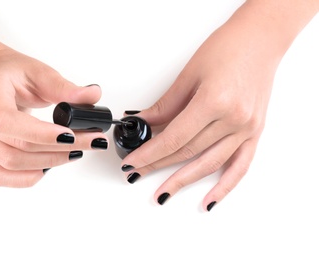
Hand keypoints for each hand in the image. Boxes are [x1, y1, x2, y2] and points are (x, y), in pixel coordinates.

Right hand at [0, 48, 107, 186]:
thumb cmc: (12, 73)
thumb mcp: (40, 72)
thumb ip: (65, 87)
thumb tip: (92, 95)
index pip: (7, 121)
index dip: (40, 134)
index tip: (70, 135)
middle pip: (17, 147)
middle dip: (59, 149)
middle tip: (90, 142)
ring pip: (11, 164)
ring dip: (48, 163)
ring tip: (75, 152)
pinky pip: (1, 176)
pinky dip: (26, 178)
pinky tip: (48, 168)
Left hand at [120, 3, 291, 210]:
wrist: (260, 39)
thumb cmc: (227, 48)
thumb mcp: (189, 75)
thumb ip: (166, 106)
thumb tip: (144, 123)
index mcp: (214, 102)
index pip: (174, 138)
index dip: (150, 153)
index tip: (133, 163)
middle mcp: (234, 119)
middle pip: (188, 152)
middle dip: (158, 165)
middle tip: (137, 174)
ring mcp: (247, 129)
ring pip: (209, 164)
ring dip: (183, 181)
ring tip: (162, 193)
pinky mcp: (255, 132)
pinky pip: (240, 167)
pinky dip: (224, 186)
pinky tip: (209, 200)